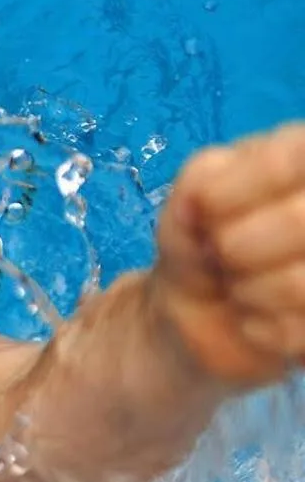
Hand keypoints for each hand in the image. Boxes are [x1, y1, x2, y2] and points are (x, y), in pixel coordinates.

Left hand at [153, 122, 304, 385]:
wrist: (199, 310)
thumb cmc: (202, 240)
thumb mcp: (188, 201)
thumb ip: (199, 184)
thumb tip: (202, 199)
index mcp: (303, 151)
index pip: (283, 160)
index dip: (224, 196)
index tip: (203, 210)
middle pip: (297, 220)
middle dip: (235, 248)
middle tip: (221, 255)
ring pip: (298, 282)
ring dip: (247, 291)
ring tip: (240, 286)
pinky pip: (296, 330)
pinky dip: (256, 329)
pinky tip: (255, 317)